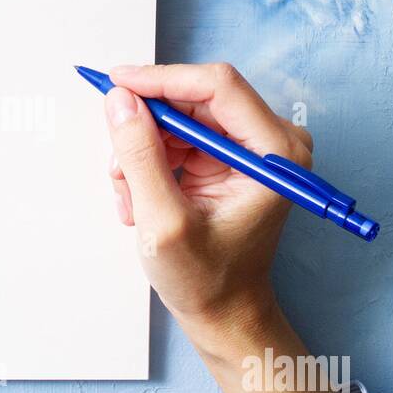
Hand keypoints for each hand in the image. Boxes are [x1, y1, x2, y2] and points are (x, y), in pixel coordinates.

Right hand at [103, 62, 313, 362]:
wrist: (225, 312)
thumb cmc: (209, 280)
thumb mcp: (164, 222)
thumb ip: (141, 156)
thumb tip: (120, 101)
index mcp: (275, 153)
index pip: (216, 86)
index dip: (161, 79)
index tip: (116, 84)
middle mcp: (270, 141)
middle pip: (193, 98)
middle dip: (147, 129)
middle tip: (120, 169)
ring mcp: (248, 147)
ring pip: (177, 118)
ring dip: (143, 153)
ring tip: (130, 200)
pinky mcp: (227, 156)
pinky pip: (176, 137)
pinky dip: (150, 163)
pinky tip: (140, 200)